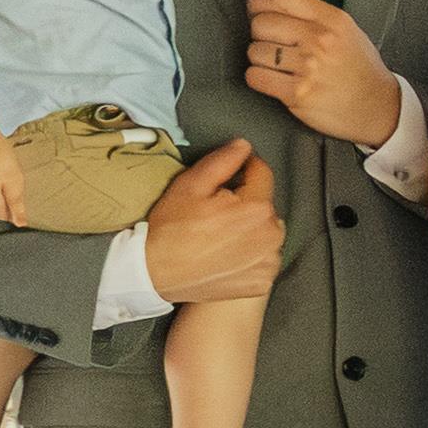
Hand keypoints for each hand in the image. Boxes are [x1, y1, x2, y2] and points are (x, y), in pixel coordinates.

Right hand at [140, 140, 282, 301]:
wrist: (155, 274)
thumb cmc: (171, 228)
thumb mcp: (190, 185)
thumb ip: (222, 161)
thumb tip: (244, 145)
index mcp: (258, 208)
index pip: (262, 173)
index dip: (244, 169)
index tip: (226, 178)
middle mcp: (273, 236)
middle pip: (266, 205)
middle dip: (246, 202)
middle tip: (216, 212)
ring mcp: (269, 262)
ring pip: (268, 232)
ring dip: (252, 228)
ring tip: (222, 235)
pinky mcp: (263, 282)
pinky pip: (264, 258)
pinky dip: (252, 254)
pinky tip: (227, 255)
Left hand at [247, 0, 405, 147]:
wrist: (378, 108)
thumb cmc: (359, 69)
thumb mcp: (346, 30)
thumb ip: (312, 14)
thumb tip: (268, 4)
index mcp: (332, 20)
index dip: (258, 2)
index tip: (257, 10)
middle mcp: (320, 40)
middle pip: (260, 24)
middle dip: (261, 34)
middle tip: (276, 45)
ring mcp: (308, 68)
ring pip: (254, 51)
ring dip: (261, 59)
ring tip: (281, 66)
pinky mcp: (297, 94)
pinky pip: (255, 76)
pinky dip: (259, 78)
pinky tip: (275, 80)